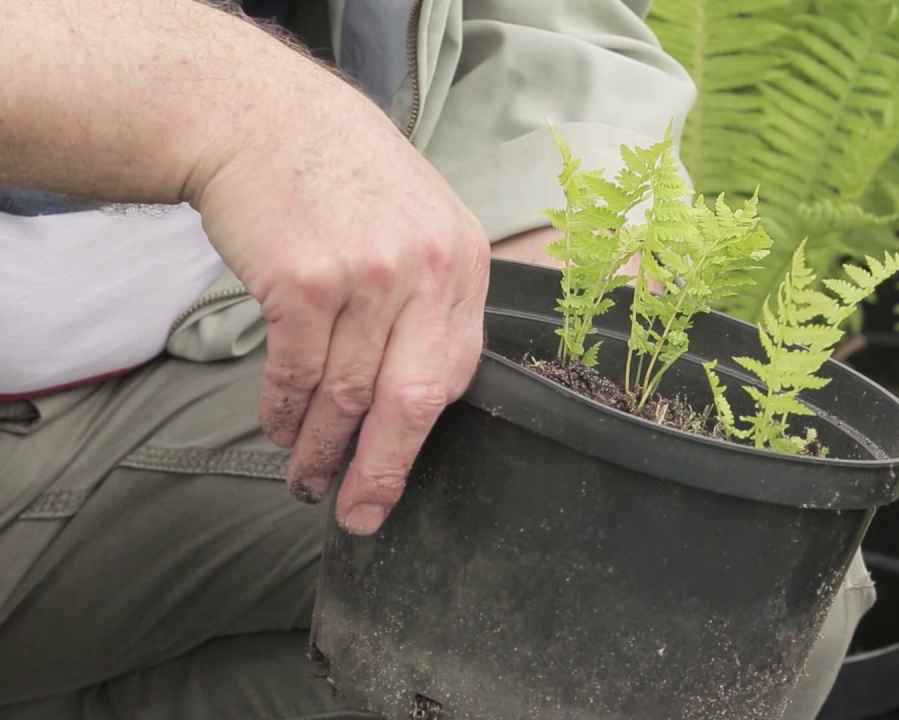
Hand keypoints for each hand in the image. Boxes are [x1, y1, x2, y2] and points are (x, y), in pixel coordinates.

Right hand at [190, 87, 489, 535]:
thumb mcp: (417, 221)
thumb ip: (430, 298)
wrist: (258, 119)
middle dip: (379, 472)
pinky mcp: (303, 283)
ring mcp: (366, 276)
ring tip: (304, 476)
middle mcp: (425, 270)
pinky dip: (281, 412)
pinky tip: (276, 429)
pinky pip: (295, 374)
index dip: (419, 439)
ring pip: (345, 396)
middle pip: (409, 402)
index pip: (454, 374)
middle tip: (357, 516)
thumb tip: (420, 398)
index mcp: (464, 262)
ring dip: (318, 448)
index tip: (394, 483)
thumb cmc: (339, 178)